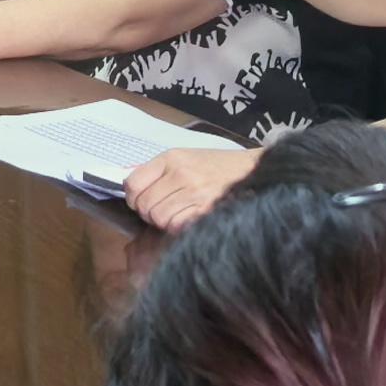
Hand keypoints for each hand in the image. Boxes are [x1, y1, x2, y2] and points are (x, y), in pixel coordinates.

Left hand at [124, 147, 256, 231]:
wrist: (254, 171)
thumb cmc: (218, 166)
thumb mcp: (186, 157)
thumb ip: (158, 171)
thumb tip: (131, 187)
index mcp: (172, 158)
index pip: (133, 183)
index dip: (134, 197)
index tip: (142, 200)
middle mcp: (181, 173)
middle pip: (144, 204)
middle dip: (150, 212)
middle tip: (165, 209)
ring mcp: (194, 192)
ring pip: (158, 218)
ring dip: (165, 221)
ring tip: (178, 214)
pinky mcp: (206, 210)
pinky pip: (176, 226)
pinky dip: (179, 228)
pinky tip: (188, 220)